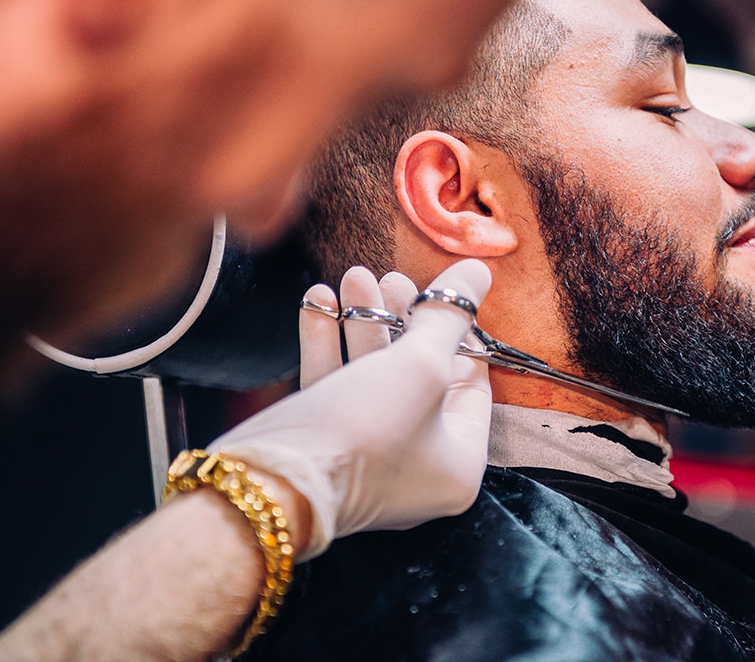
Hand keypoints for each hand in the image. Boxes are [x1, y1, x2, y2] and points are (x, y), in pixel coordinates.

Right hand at [211, 259, 491, 558]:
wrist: (276, 483)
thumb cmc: (367, 429)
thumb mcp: (422, 364)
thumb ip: (449, 316)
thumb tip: (478, 270)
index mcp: (460, 463)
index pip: (471, 383)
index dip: (458, 331)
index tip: (441, 291)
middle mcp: (419, 467)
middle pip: (419, 375)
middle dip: (400, 317)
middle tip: (388, 277)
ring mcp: (369, 459)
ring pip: (373, 376)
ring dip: (361, 321)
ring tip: (352, 277)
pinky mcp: (326, 449)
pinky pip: (336, 388)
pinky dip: (328, 344)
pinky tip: (317, 301)